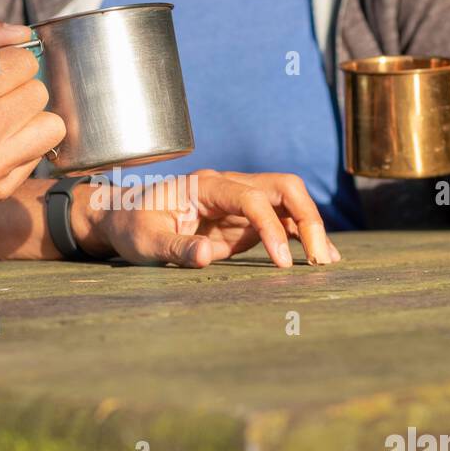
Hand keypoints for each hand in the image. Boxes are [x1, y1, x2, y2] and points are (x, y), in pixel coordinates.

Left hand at [73, 170, 341, 267]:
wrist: (123, 218)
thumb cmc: (131, 226)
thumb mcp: (145, 240)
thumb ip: (176, 247)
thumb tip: (205, 256)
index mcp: (206, 186)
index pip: (253, 198)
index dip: (272, 229)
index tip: (282, 264)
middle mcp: (229, 187)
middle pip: (283, 188)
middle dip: (307, 219)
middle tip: (318, 259)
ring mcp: (239, 203)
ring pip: (288, 203)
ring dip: (310, 228)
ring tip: (326, 262)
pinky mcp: (243, 222)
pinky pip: (280, 223)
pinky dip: (300, 237)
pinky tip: (317, 258)